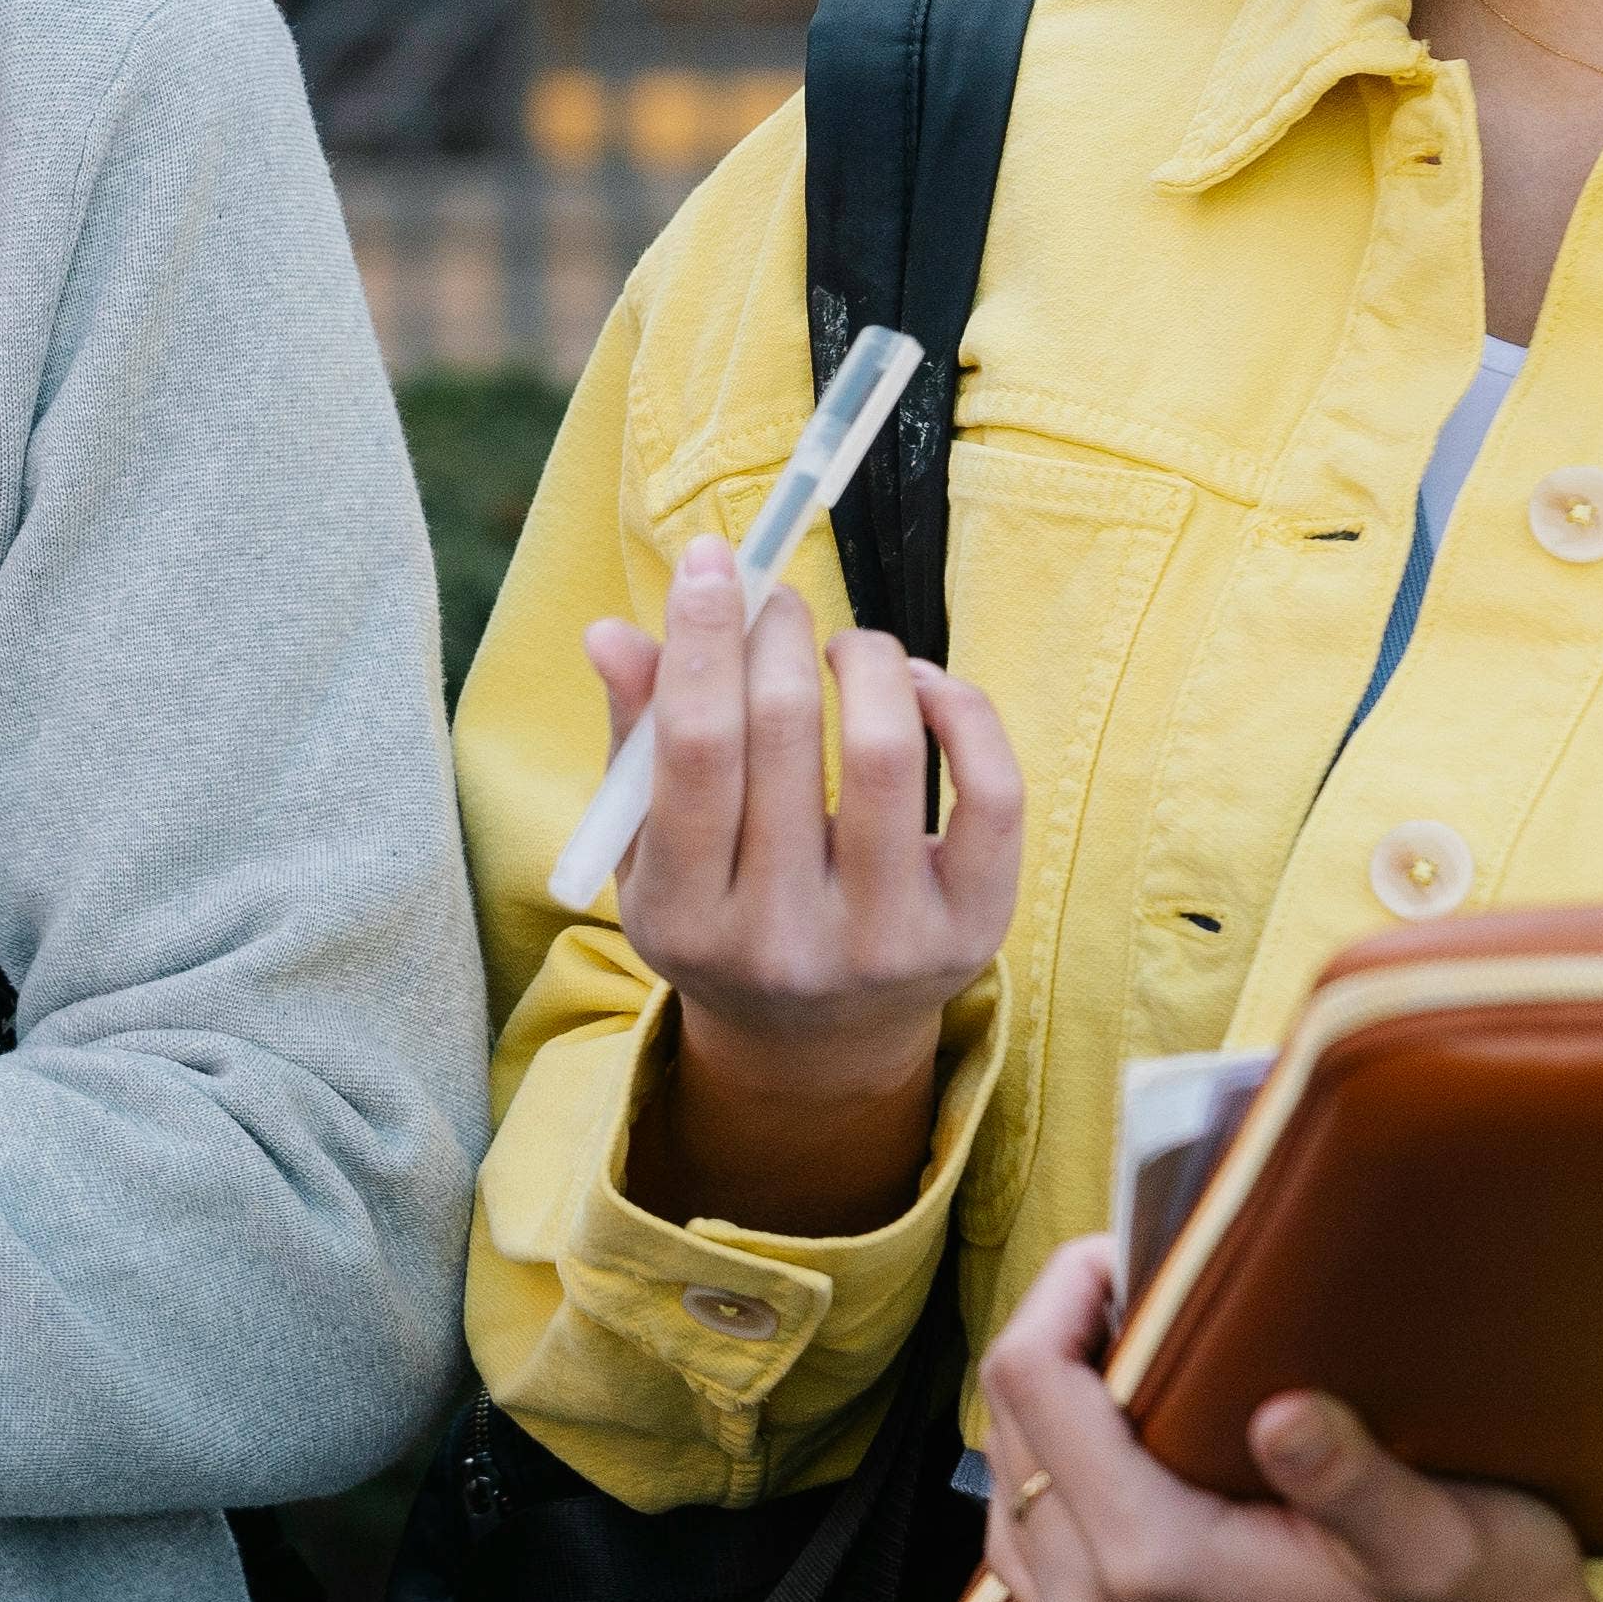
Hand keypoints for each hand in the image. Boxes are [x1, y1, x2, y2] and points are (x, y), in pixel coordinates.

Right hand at [586, 536, 1021, 1230]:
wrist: (818, 1040)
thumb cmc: (724, 913)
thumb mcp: (656, 851)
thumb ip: (638, 743)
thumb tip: (613, 633)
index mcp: (685, 920)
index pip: (694, 751)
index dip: (702, 638)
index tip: (713, 561)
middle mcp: (783, 942)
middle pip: (781, 735)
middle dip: (776, 632)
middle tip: (776, 597)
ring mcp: (885, 943)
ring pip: (884, 750)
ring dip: (864, 658)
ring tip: (844, 645)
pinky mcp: (972, 930)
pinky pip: (989, 790)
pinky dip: (958, 708)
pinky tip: (920, 688)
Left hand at [977, 1236, 1602, 1601]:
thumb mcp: (1441, 1533)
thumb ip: (1350, 1478)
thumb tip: (1282, 1415)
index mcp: (1158, 1569)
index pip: (1033, 1385)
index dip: (1064, 1294)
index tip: (1130, 1253)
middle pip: (1006, 1430)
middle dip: (1054, 1340)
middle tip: (1137, 1289)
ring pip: (1005, 1490)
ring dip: (1044, 1412)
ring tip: (1122, 1353)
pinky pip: (1028, 1553)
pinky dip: (1052, 1481)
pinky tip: (1115, 1444)